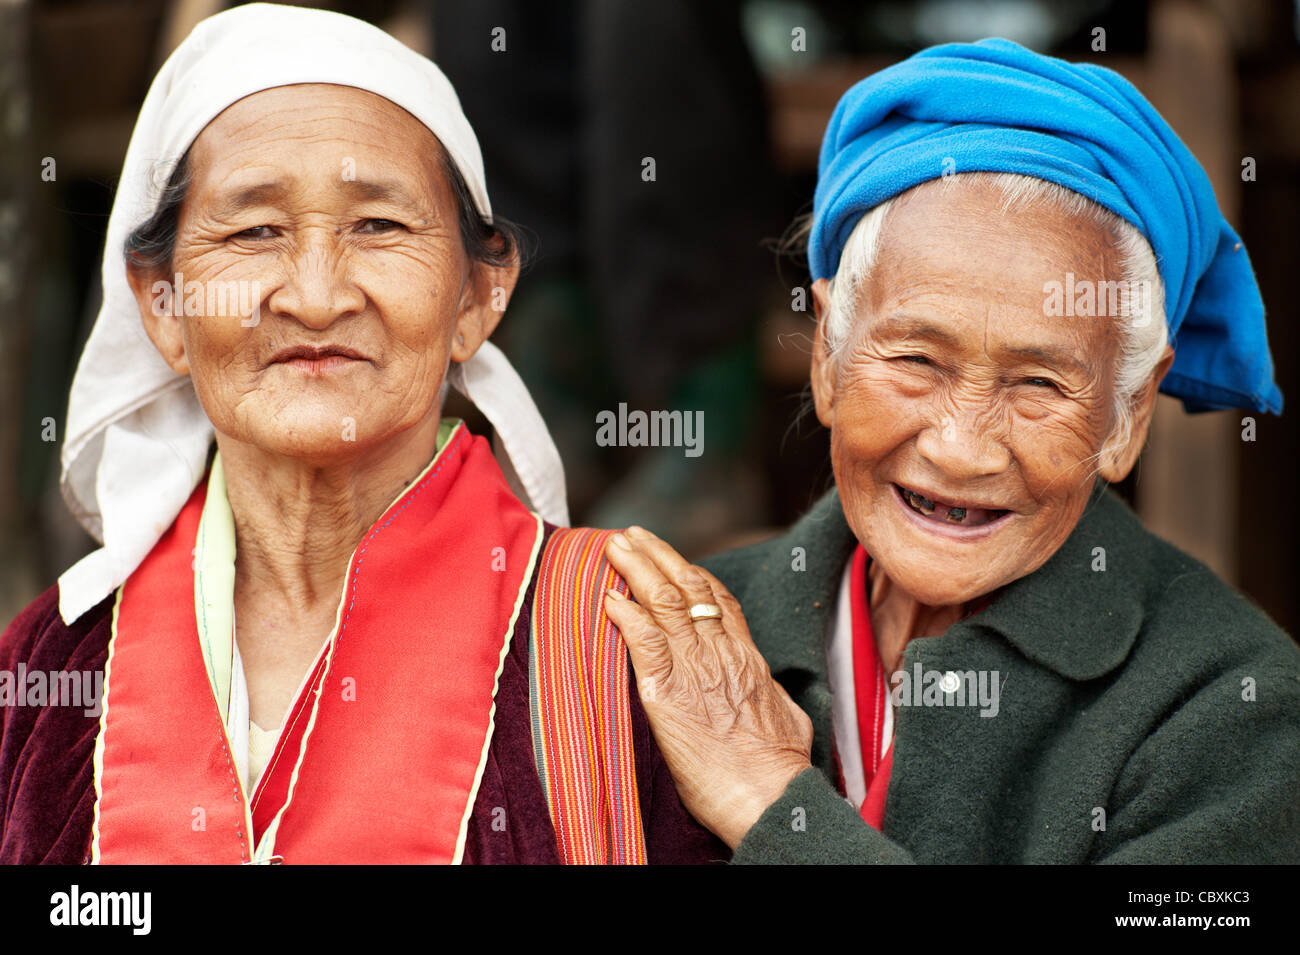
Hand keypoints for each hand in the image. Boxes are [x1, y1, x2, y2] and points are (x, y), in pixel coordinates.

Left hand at [603, 526, 813, 848]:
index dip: (693, 575)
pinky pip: (642, 640)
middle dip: (658, 556)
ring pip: (663, 601)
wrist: (769, 796)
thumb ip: (769, 695)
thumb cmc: (780, 772)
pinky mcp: (667, 691)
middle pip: (688, 587)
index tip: (673, 559)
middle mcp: (721, 653)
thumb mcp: (787, 719)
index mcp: (748, 659)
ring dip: (635, 569)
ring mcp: (695, 668)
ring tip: (614, 546)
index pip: (719, 601)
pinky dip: (623, 615)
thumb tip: (767, 690)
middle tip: (633, 535)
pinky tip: (606, 598)